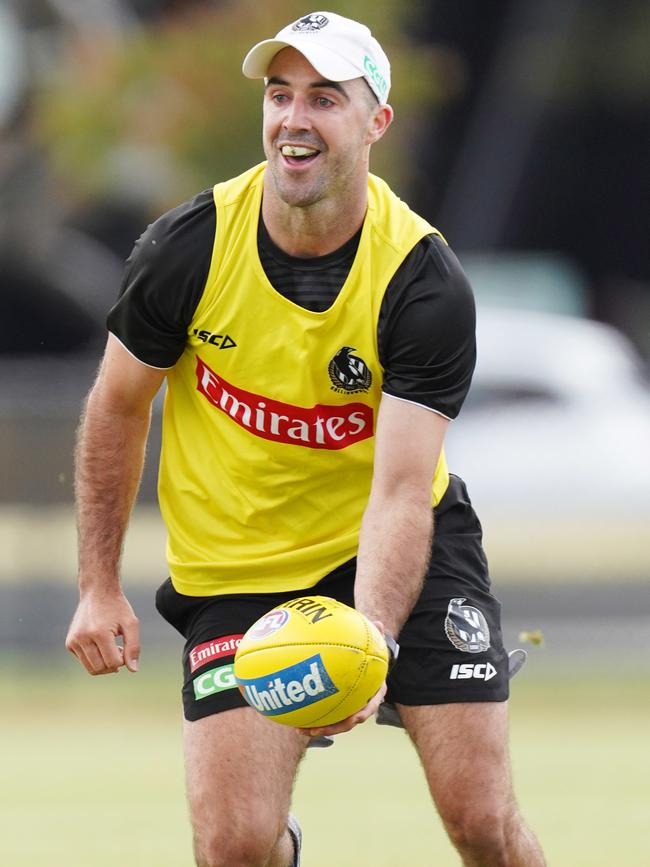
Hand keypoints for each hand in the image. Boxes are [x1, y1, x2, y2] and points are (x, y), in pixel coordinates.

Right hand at [65, 589, 139, 674]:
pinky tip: (101, 645)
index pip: (112, 662)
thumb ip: (134, 647)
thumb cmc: (117, 607)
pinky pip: (84, 661)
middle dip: (113, 665)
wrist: (97, 592)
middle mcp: (82, 638)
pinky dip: (95, 658)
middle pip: (100, 668)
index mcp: (98, 633)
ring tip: (113, 649)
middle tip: (120, 651)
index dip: (123, 660)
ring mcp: (73, 641)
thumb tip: (133, 670)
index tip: (125, 648)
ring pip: (91, 668)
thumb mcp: (131, 623)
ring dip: (104, 664)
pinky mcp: (70, 643)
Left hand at [297, 618, 388, 737]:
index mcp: (373, 694)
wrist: (370, 662)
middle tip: (314, 730)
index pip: (368, 709)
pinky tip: (295, 715)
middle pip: (347, 722)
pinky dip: (313, 716)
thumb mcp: (376, 645)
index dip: (360, 715)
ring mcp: (349, 707)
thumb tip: (380, 623)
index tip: (352, 719)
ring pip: (334, 722)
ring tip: (299, 729)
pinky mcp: (338, 706)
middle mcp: (361, 705)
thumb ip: (377, 636)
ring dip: (318, 728)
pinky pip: (326, 713)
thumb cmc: (372, 653)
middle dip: (331, 729)